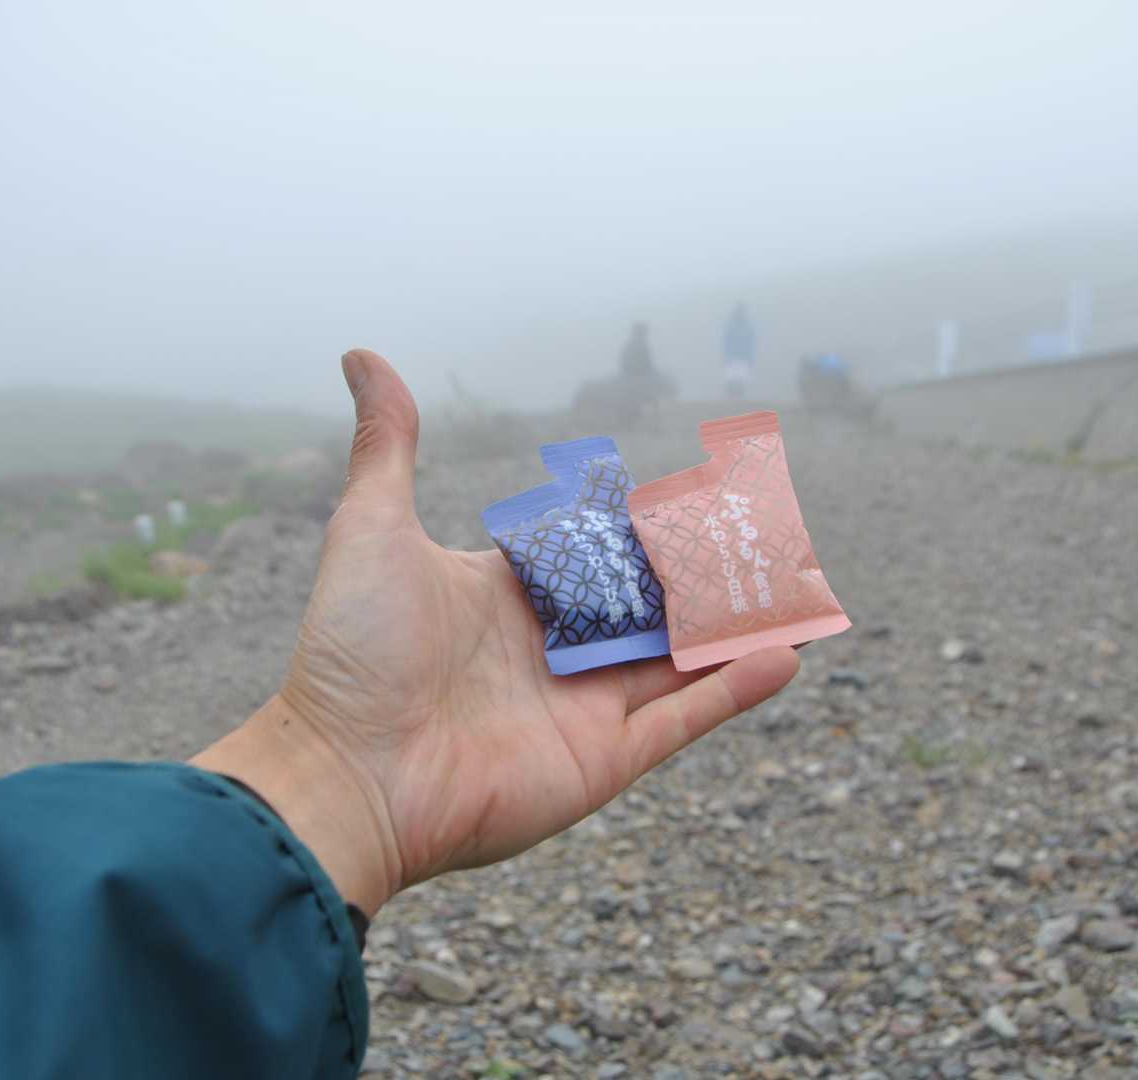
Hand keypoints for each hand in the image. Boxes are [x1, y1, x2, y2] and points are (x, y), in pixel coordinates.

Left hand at [194, 351, 798, 912]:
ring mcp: (582, 710)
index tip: (695, 494)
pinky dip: (732, 691)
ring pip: (678, 661)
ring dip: (734, 630)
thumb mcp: (372, 527)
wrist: (343, 773)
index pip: (593, 556)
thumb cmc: (351, 651)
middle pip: (648, 608)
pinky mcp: (602, 762)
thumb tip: (362, 355)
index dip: (641, 529)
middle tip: (765, 539)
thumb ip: (388, 447)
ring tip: (793, 592)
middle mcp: (552, 654)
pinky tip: (781, 656)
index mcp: (508, 600)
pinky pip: (681, 719)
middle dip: (704, 578)